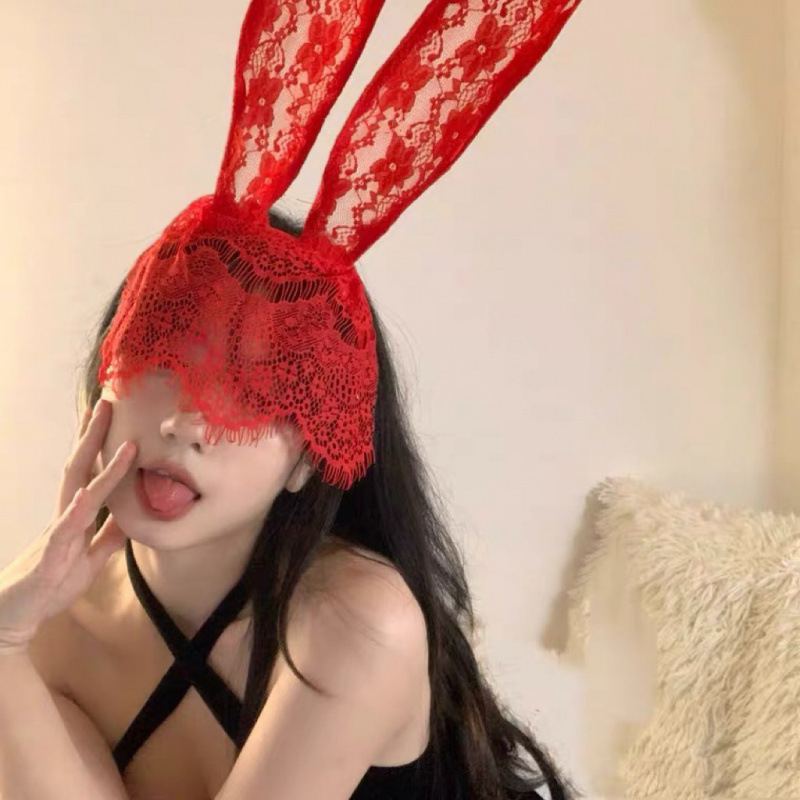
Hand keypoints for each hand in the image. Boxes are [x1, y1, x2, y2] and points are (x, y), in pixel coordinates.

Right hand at [0, 399, 136, 654]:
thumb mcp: (90, 558)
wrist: (14, 619)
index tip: (114, 416)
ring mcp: (55, 534)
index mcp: (73, 516)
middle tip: (108, 402)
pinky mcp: (48, 558)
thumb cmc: (49, 586)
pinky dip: (75, 511)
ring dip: (97, 464)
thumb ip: (109, 536)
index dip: (103, 446)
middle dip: (94, 436)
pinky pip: (63, 531)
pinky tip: (84, 495)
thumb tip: (132, 515)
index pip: (90, 473)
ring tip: (115, 438)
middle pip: (79, 468)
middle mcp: (63, 517)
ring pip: (76, 491)